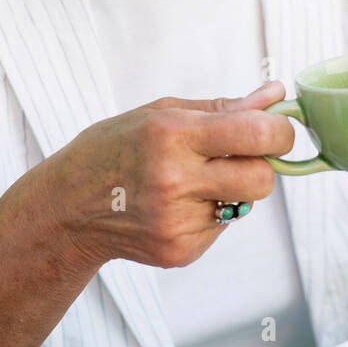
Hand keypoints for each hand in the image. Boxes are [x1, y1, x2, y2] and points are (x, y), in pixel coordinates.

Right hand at [49, 80, 295, 269]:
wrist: (68, 207)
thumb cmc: (114, 148)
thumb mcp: (161, 112)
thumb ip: (223, 108)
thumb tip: (276, 94)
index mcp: (172, 136)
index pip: (258, 136)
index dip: (279, 132)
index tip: (275, 130)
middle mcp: (175, 181)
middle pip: (263, 179)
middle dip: (261, 165)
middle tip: (237, 157)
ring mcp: (177, 222)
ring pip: (244, 205)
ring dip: (230, 190)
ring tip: (190, 182)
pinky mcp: (179, 252)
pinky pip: (221, 228)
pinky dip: (208, 214)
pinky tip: (174, 206)